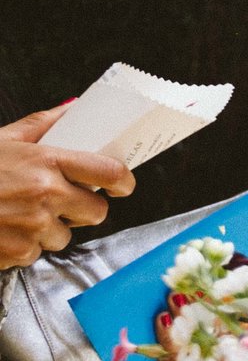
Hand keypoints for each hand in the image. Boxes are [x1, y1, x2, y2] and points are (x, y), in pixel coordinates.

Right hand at [0, 106, 135, 268]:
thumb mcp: (3, 140)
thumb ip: (42, 124)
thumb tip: (74, 106)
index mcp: (47, 162)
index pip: (110, 172)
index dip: (123, 181)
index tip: (121, 186)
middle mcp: (45, 194)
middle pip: (97, 212)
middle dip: (83, 209)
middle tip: (61, 202)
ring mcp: (33, 226)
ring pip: (65, 236)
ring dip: (49, 230)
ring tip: (19, 214)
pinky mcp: (17, 252)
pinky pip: (36, 254)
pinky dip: (23, 247)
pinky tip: (3, 230)